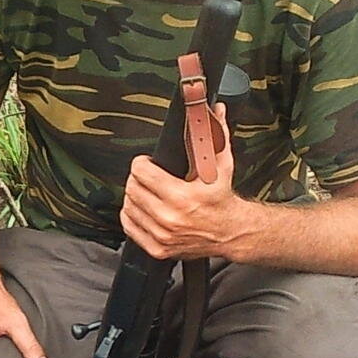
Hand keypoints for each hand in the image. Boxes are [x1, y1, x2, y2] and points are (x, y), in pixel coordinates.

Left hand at [119, 101, 250, 260]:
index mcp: (183, 196)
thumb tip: (216, 109)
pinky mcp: (158, 248)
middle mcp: (170, 218)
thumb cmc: (222, 197)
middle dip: (138, 178)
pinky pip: (129, 227)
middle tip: (148, 176)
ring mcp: (162, 235)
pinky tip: (144, 208)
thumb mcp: (221, 164)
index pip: (141, 172)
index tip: (148, 162)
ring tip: (148, 192)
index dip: (142, 163)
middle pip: (132, 188)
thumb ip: (215, 134)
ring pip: (128, 206)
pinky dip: (132, 215)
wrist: (230, 231)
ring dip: (134, 196)